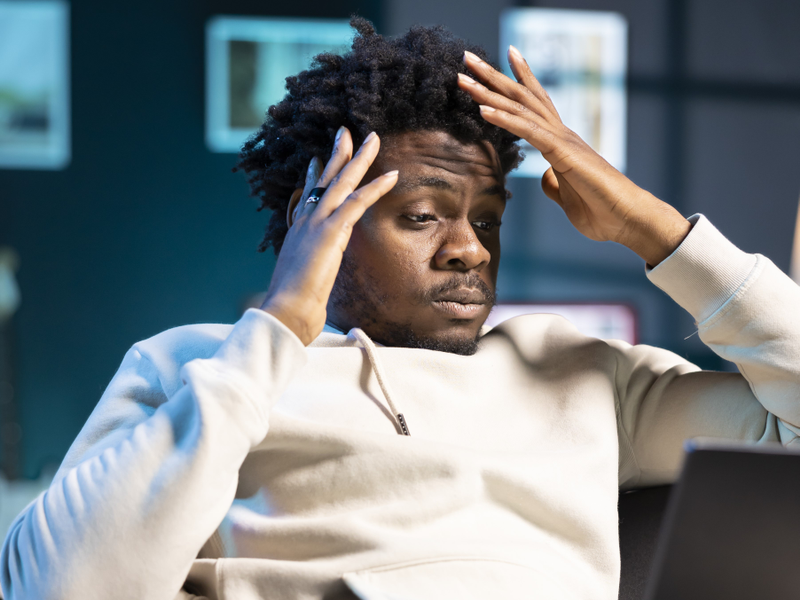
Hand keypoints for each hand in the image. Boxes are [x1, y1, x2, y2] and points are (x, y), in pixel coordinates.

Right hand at [260, 128, 397, 343]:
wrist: (286, 311)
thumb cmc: (293, 303)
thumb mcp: (302, 279)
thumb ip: (310, 269)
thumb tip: (312, 274)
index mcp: (298, 232)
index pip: (308, 196)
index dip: (315, 176)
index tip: (317, 159)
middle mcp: (305, 221)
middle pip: (324, 180)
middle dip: (337, 154)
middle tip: (346, 132)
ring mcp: (317, 223)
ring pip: (341, 182)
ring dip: (359, 158)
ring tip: (374, 138)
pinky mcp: (331, 232)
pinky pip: (357, 202)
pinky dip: (376, 187)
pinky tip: (391, 174)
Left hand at [458, 47, 690, 265]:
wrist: (628, 220)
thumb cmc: (602, 211)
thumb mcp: (568, 197)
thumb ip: (554, 184)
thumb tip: (545, 176)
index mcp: (561, 143)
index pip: (534, 105)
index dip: (516, 82)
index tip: (495, 65)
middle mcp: (561, 134)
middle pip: (522, 98)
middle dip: (493, 77)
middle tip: (467, 57)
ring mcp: (563, 141)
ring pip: (521, 108)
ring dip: (489, 91)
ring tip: (464, 77)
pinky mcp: (564, 154)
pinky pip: (529, 131)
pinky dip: (504, 119)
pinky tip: (483, 109)